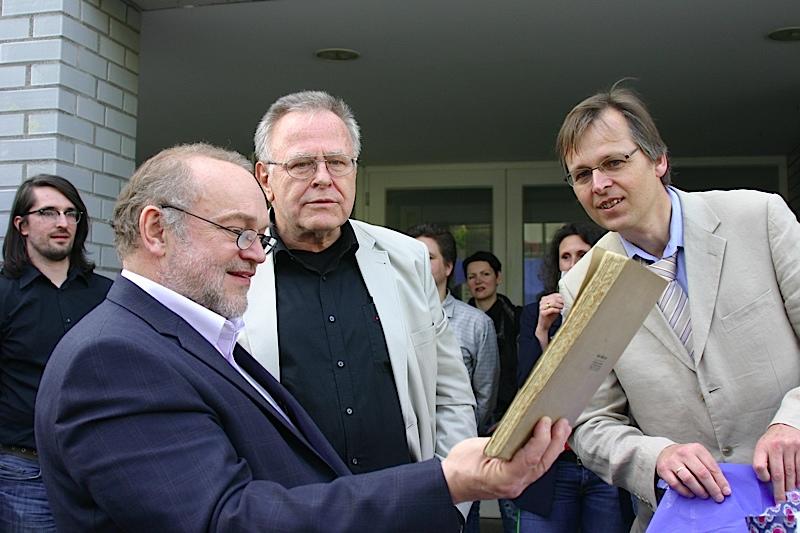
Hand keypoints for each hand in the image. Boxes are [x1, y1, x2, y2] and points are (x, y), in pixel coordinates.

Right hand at [442, 417, 570, 503]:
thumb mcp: (478, 447)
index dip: (541, 439)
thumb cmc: (460, 468)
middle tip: (562, 423)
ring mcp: (517, 484)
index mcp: (504, 478)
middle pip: (543, 463)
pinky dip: (544, 453)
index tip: (544, 422)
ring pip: (542, 466)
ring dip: (553, 447)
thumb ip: (501, 439)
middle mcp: (514, 484)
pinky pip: (535, 467)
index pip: (530, 459)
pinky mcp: (516, 480)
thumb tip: (519, 427)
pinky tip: (548, 442)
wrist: (452, 482)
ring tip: (561, 429)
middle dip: (555, 442)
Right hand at [535, 293, 563, 349]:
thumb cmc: (550, 316)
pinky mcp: (542, 312)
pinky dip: (557, 310)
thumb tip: (566, 299)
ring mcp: (541, 307)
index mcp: (544, 298)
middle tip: (566, 305)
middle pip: (554, 298)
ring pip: (553, 303)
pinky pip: (551, 309)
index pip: (555, 295)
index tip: (566, 301)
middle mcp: (542, 301)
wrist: (544, 325)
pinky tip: (559, 311)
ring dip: (559, 305)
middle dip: (561, 301)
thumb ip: (558, 303)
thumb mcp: (555, 307)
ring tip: (563, 308)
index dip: (561, 297)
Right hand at [656, 443, 730, 501]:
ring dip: (699, 490)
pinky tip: (691, 494)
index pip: (712, 467)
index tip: (726, 492)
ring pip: (689, 479)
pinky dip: (685, 492)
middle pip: (702, 473)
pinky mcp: (664, 470)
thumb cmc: (686, 457)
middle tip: (718, 498)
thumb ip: (709, 467)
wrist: (665, 452)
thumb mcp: (699, 456)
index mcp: (697, 449)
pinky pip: (676, 484)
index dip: (721, 481)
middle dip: (712, 488)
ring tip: (705, 496)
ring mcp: (673, 461)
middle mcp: (684, 453)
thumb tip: (723, 486)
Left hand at [753, 423, 799, 501]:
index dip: (762, 476)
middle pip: (777, 473)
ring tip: (789, 492)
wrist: (785, 426)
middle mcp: (776, 446)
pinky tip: (797, 484)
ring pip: (791, 472)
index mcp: (762, 446)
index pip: (759, 465)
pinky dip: (799, 478)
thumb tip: (766, 481)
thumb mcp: (762, 447)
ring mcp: (790, 447)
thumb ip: (763, 461)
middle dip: (779, 490)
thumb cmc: (771, 441)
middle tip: (780, 500)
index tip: (766, 481)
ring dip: (791, 485)